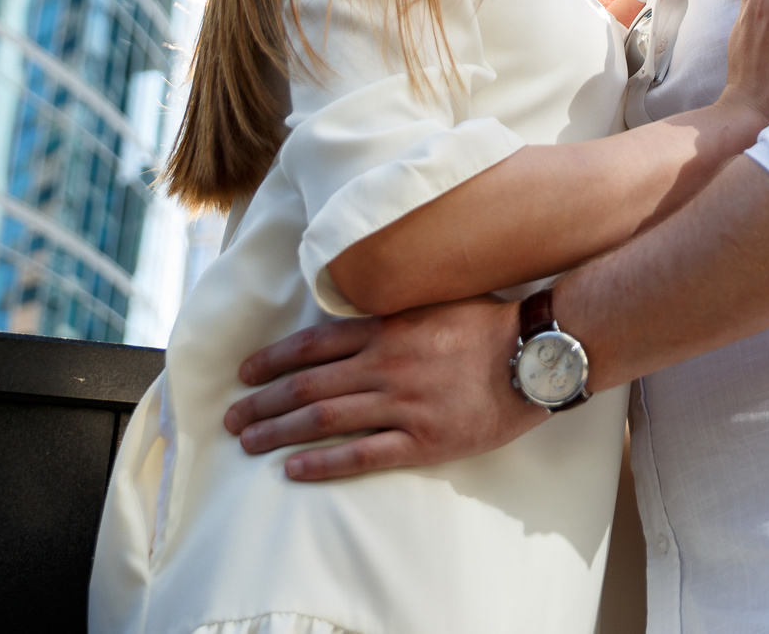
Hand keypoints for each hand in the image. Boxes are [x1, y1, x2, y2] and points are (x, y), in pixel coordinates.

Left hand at [225, 297, 544, 480]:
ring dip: (278, 433)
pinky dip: (323, 463)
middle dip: (262, 403)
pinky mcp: (423, 440)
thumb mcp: (435, 299)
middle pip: (307, 386)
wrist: (537, 354)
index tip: (245, 374)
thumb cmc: (491, 324)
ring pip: (324, 419)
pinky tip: (293, 469)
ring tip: (249, 444)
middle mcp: (386, 365)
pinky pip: (362, 454)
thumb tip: (352, 313)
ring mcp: (403, 404)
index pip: (313, 345)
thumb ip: (392, 310)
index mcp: (387, 328)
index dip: (273, 360)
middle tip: (232, 420)